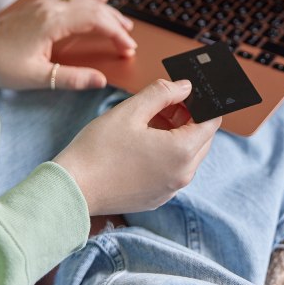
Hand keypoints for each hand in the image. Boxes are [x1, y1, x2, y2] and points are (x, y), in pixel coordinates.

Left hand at [0, 0, 135, 89]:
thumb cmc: (1, 64)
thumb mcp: (37, 77)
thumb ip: (71, 78)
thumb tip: (100, 80)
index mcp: (52, 23)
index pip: (96, 21)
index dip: (116, 33)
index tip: (127, 48)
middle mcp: (51, 9)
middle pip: (94, 9)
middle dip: (116, 24)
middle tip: (129, 41)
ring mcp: (45, 5)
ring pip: (84, 1)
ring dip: (106, 11)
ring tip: (123, 23)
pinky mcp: (39, 7)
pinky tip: (98, 0)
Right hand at [54, 79, 220, 214]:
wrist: (72, 189)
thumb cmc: (98, 149)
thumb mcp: (130, 110)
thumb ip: (162, 93)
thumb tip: (185, 86)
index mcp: (182, 152)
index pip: (212, 121)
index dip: (202, 103)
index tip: (185, 93)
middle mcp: (182, 175)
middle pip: (202, 138)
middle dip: (188, 117)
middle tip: (164, 103)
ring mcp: (170, 189)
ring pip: (187, 155)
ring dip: (176, 135)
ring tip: (148, 121)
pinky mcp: (157, 198)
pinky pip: (172, 170)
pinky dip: (166, 154)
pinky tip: (141, 143)